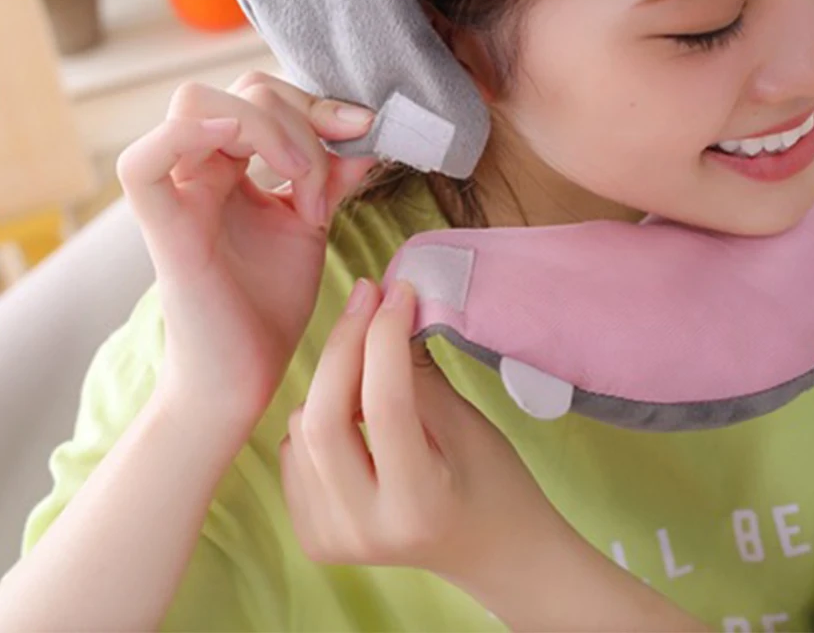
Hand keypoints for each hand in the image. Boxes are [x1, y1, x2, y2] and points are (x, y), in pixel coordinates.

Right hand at [116, 72, 374, 437]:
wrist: (246, 376)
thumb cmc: (269, 304)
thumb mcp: (310, 224)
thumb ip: (331, 176)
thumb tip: (365, 133)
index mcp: (232, 166)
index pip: (263, 94)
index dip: (316, 102)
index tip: (364, 127)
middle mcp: (201, 170)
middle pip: (238, 90)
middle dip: (301, 115)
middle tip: (329, 175)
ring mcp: (178, 195)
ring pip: (196, 105)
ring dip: (267, 129)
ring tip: (304, 185)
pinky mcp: (164, 231)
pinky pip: (141, 164)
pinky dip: (188, 135)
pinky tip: (244, 151)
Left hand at [279, 278, 564, 586]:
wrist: (489, 550)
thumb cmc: (493, 481)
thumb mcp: (467, 424)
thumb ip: (419, 372)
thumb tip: (387, 308)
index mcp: (418, 505)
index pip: (386, 405)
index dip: (386, 337)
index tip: (399, 290)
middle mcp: (363, 530)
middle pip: (322, 419)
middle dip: (344, 345)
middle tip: (368, 295)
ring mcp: (330, 538)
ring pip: (301, 427)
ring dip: (332, 378)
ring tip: (371, 357)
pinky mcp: (311, 535)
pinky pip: (293, 449)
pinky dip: (317, 414)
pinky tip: (353, 407)